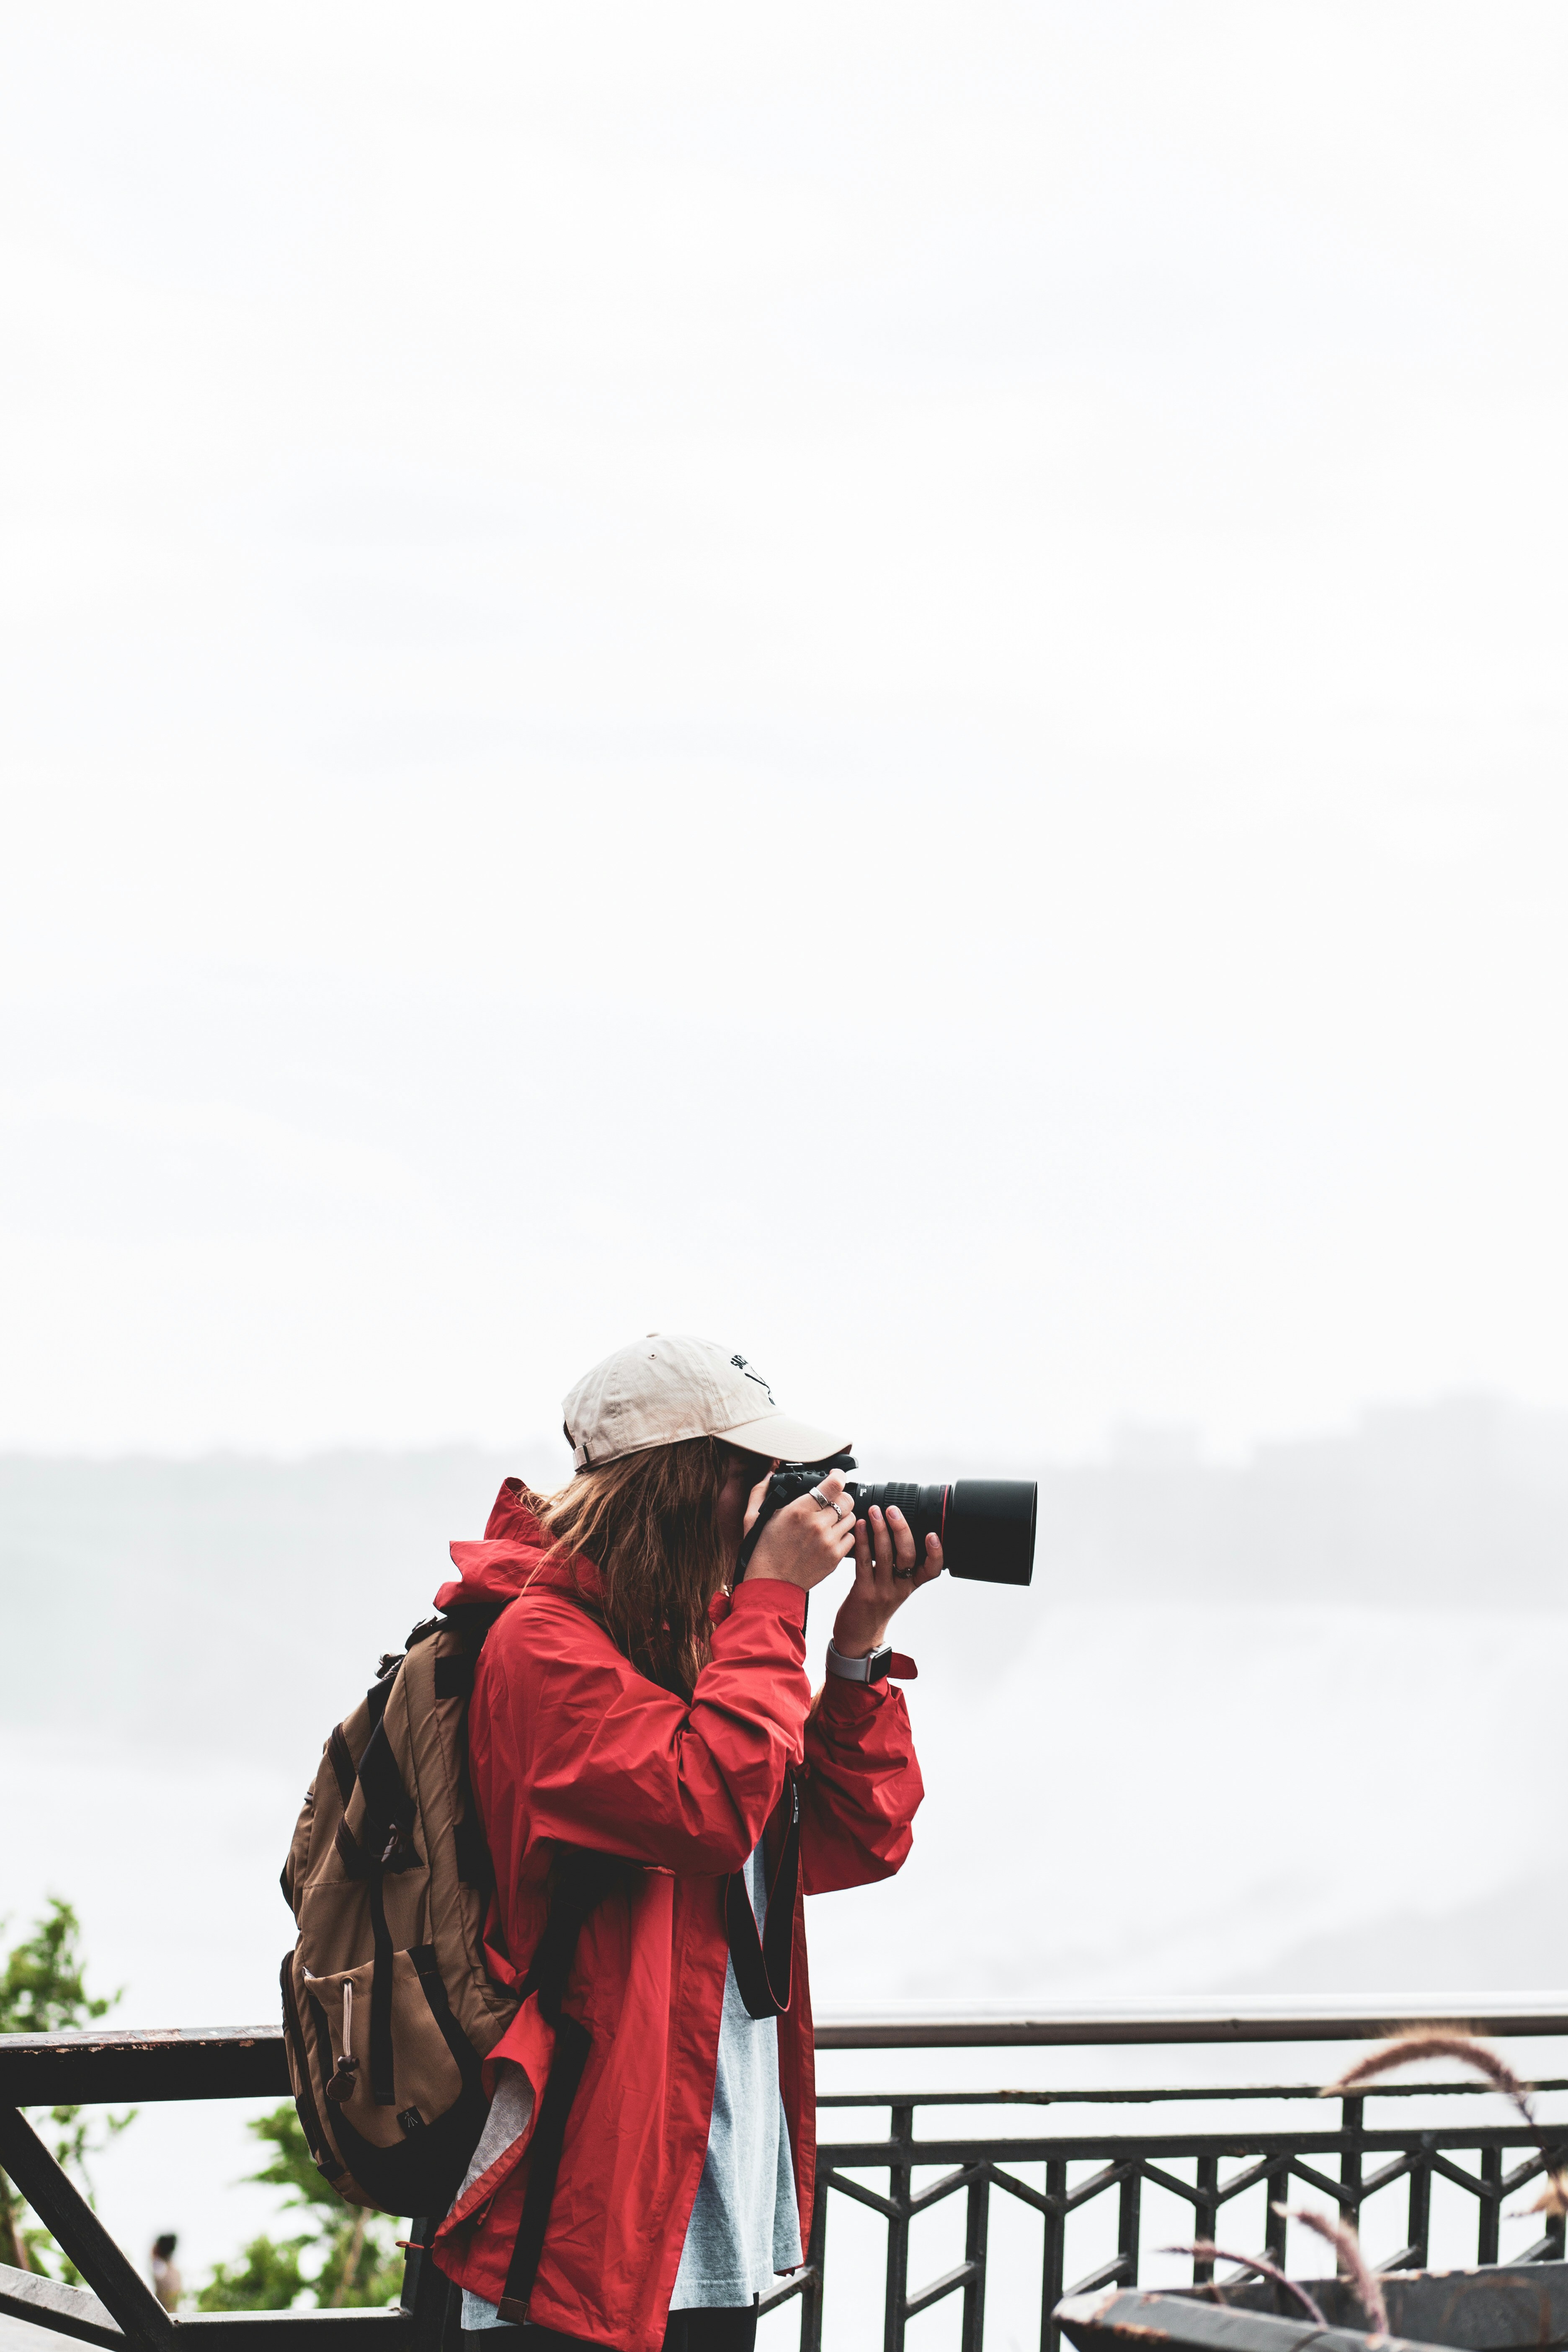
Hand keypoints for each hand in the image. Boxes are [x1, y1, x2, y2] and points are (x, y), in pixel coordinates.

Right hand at [746, 1472, 857, 1590]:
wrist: (771, 1584)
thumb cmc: (763, 1551)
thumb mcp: (754, 1518)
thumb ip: (761, 1491)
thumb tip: (770, 1474)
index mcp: (798, 1511)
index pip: (833, 1485)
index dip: (838, 1476)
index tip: (836, 1476)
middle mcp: (817, 1525)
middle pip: (847, 1500)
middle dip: (840, 1497)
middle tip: (832, 1502)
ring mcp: (828, 1542)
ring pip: (852, 1518)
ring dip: (842, 1517)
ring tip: (828, 1522)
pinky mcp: (835, 1557)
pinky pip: (851, 1538)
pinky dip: (843, 1536)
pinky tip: (829, 1538)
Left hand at [832, 1504, 941, 1657]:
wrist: (858, 1637)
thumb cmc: (874, 1608)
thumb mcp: (893, 1588)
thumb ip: (897, 1566)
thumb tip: (896, 1531)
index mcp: (910, 1586)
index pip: (932, 1570)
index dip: (936, 1553)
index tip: (933, 1535)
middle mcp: (899, 1588)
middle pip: (907, 1556)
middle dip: (901, 1530)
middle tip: (893, 1511)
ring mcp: (882, 1591)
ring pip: (884, 1555)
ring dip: (879, 1530)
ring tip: (875, 1512)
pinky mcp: (863, 1592)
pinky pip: (863, 1562)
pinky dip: (862, 1541)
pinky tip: (859, 1527)